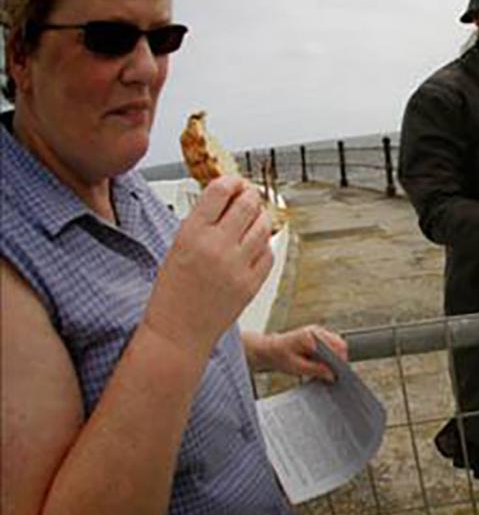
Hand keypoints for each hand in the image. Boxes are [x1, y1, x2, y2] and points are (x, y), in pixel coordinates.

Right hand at [142, 176, 272, 359]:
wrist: (178, 331)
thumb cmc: (172, 292)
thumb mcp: (177, 247)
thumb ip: (202, 223)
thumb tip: (227, 198)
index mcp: (192, 233)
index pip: (220, 190)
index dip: (232, 182)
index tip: (235, 183)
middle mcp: (217, 246)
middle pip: (248, 204)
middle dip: (251, 196)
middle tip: (249, 198)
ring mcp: (238, 265)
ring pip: (264, 226)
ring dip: (261, 218)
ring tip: (253, 221)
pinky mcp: (252, 283)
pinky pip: (269, 253)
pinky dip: (264, 246)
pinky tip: (254, 248)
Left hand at [253, 325, 342, 382]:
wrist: (268, 350)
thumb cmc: (279, 356)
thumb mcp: (296, 367)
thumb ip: (316, 370)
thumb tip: (332, 375)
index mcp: (311, 336)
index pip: (336, 346)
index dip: (340, 361)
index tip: (339, 373)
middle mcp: (316, 331)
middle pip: (339, 344)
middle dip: (339, 359)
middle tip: (333, 374)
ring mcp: (318, 332)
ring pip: (337, 343)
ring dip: (335, 357)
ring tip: (327, 369)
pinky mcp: (317, 336)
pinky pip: (331, 344)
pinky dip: (331, 354)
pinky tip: (324, 364)